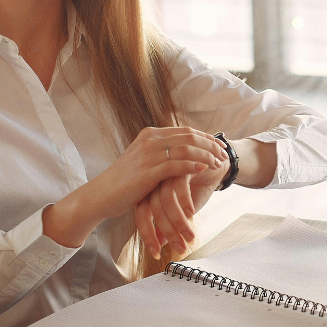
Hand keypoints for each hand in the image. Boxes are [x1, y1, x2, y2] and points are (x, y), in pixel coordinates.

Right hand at [43, 127, 228, 247]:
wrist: (101, 195)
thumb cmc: (124, 182)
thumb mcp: (143, 162)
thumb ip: (161, 154)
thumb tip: (182, 153)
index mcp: (150, 135)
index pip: (186, 131)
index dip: (206, 139)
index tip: (221, 147)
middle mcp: (150, 140)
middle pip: (189, 137)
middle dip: (211, 146)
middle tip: (225, 155)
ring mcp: (148, 154)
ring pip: (186, 149)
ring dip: (206, 156)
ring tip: (219, 165)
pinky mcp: (148, 171)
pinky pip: (177, 165)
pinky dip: (194, 166)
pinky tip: (205, 170)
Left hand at [135, 158, 228, 258]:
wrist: (217, 162)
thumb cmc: (198, 185)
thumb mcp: (183, 208)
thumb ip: (169, 222)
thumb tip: (159, 244)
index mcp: (151, 189)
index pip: (142, 214)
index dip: (148, 235)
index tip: (156, 253)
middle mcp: (155, 180)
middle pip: (153, 209)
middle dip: (167, 233)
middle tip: (180, 249)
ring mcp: (167, 171)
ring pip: (166, 200)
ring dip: (179, 222)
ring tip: (190, 237)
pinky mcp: (181, 164)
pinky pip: (179, 187)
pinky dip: (184, 203)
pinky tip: (191, 214)